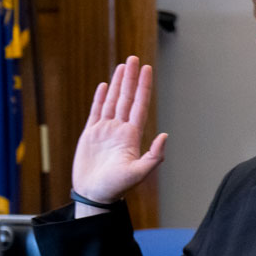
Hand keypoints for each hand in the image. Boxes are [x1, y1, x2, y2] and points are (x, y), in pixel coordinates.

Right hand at [71, 56, 167, 210]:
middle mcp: (120, 130)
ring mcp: (105, 131)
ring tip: (122, 66)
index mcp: (132, 136)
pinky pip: (96, 111)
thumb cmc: (116, 188)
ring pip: (112, 101)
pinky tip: (105, 86)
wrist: (94, 196)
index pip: (139, 105)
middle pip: (126, 98)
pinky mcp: (90, 135)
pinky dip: (100, 98)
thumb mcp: (138, 173)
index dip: (143, 87)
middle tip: (134, 58)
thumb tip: (165, 135)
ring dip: (118, 83)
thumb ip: (154, 156)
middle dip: (131, 78)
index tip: (147, 69)